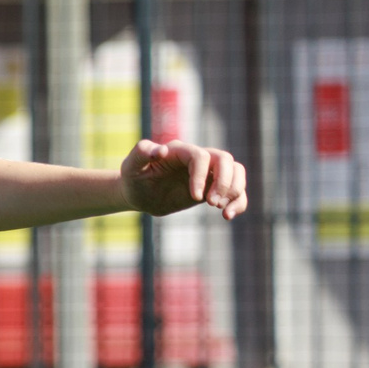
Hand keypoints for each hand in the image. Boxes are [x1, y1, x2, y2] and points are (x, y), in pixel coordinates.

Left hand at [121, 139, 246, 221]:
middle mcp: (198, 158)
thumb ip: (141, 153)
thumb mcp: (130, 166)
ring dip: (235, 190)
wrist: (139, 193)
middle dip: (224, 182)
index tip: (195, 197)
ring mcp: (207, 172)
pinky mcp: (212, 187)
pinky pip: (235, 190)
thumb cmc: (133, 178)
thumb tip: (160, 151)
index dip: (202, 176)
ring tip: (221, 210)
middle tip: (211, 204)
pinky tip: (228, 216)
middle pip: (225, 160)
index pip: (201, 156)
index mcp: (180, 151)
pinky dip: (238, 202)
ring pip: (236, 171)